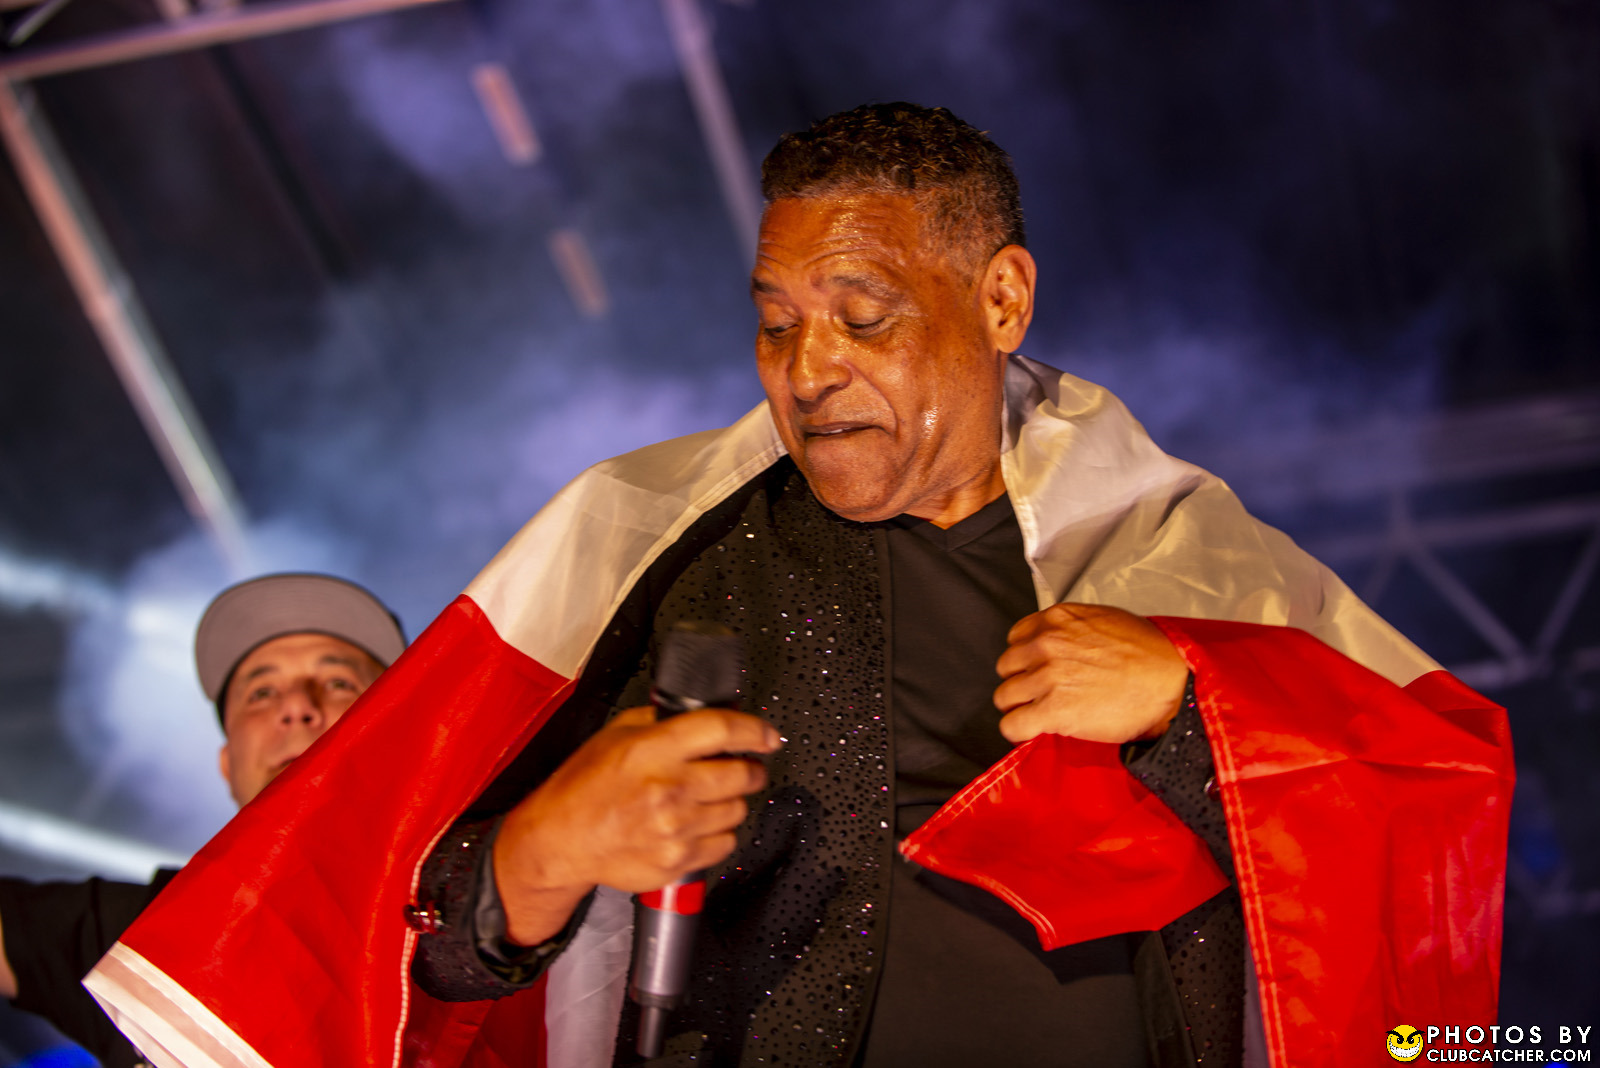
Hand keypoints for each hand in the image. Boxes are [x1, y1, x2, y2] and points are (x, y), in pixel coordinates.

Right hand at [493, 706, 779, 944]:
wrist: (559, 840)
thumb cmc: (582, 788)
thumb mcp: (615, 735)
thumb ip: (661, 722)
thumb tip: (701, 715)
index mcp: (654, 750)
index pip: (724, 730)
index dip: (755, 730)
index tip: (767, 735)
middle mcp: (668, 788)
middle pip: (742, 773)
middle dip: (749, 768)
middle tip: (742, 767)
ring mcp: (675, 828)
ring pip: (737, 810)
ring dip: (731, 802)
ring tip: (707, 798)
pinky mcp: (678, 860)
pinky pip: (725, 844)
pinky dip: (718, 834)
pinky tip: (696, 825)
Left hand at [993, 603, 1188, 744]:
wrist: (1171, 683)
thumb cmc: (1148, 654)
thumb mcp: (1104, 621)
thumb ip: (1071, 630)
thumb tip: (1056, 646)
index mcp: (1056, 619)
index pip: (1016, 639)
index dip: (1027, 659)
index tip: (1038, 671)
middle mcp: (1046, 644)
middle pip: (1006, 667)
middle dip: (1022, 682)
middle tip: (1042, 694)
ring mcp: (1046, 677)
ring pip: (1004, 696)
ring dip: (1019, 707)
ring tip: (1040, 714)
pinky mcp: (1052, 710)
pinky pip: (1011, 725)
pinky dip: (1018, 731)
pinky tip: (1033, 731)